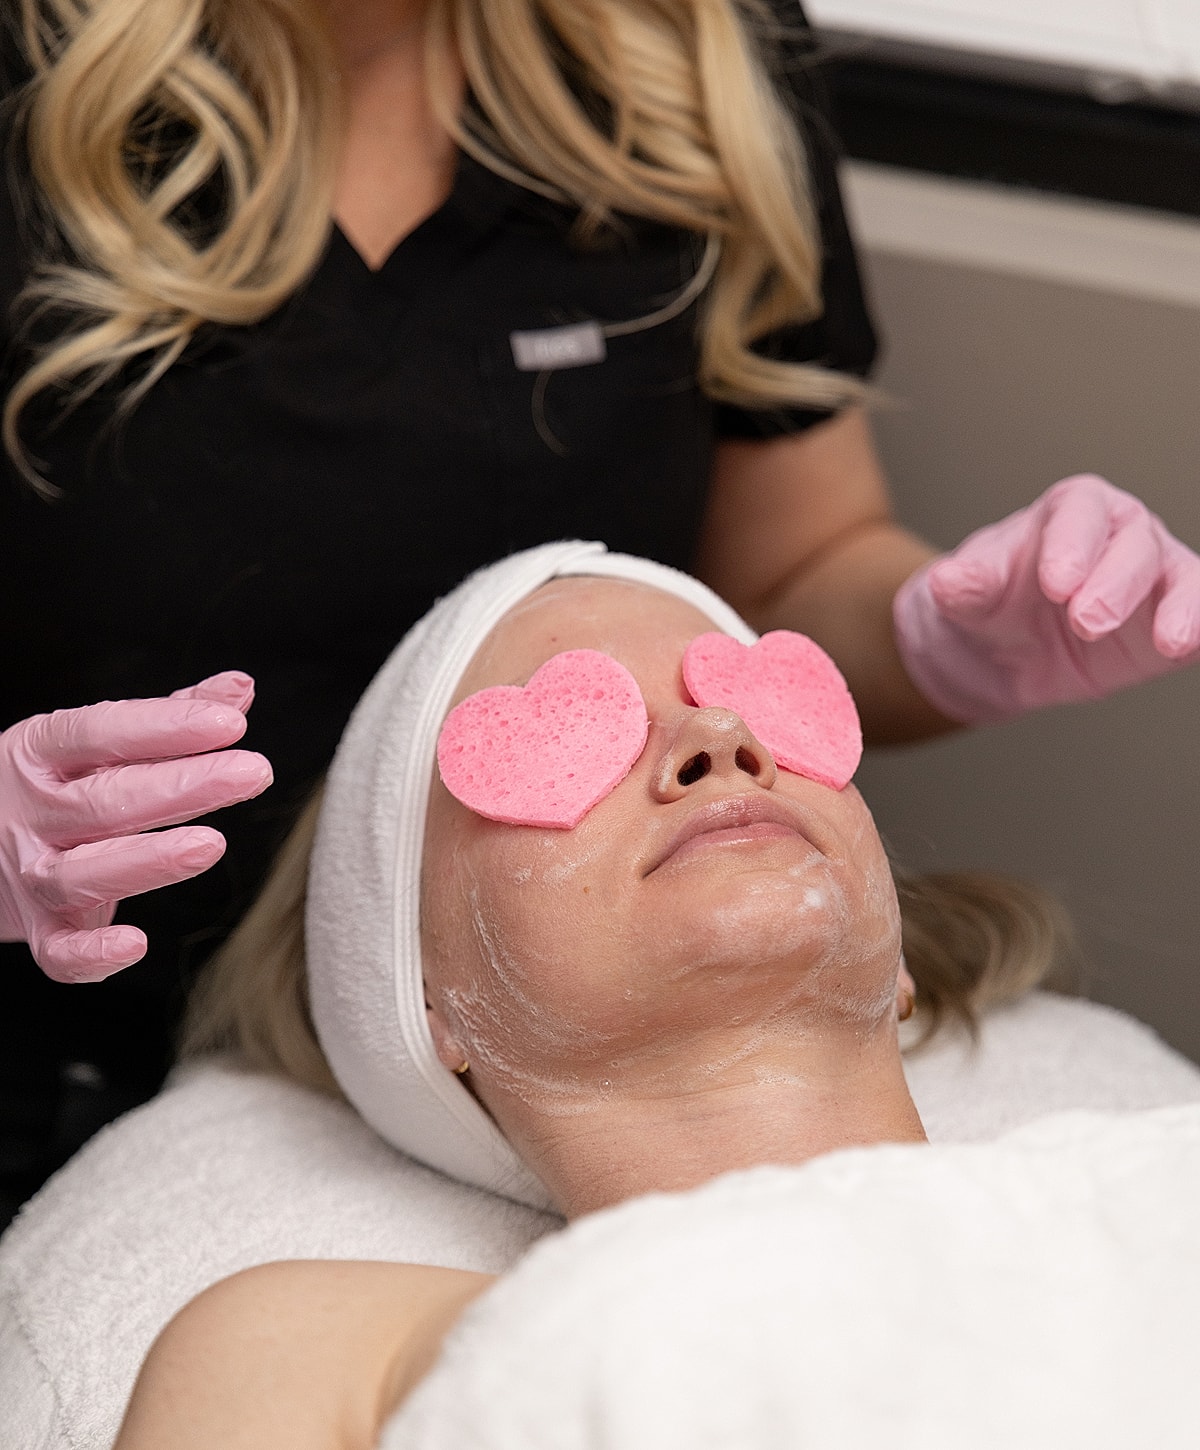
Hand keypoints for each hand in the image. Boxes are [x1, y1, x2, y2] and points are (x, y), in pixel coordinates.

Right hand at [0, 672, 272, 982]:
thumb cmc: (59, 782)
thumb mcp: (96, 741)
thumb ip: (171, 715)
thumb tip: (240, 688)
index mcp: (40, 752)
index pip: (101, 732)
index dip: (166, 726)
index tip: (231, 723)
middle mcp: (31, 812)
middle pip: (105, 801)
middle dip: (183, 786)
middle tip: (253, 771)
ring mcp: (30, 873)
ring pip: (81, 874)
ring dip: (148, 861)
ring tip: (212, 844)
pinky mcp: (39, 929)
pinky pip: (57, 951)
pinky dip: (91, 954)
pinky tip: (136, 942)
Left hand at [893, 474, 1199, 724]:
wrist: (1004, 648)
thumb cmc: (992, 600)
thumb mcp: (969, 592)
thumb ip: (965, 583)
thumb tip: (948, 580)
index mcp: (1070, 511)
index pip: (1080, 515)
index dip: (1071, 546)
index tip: (1054, 584)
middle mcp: (1121, 532)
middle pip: (1133, 546)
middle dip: (1113, 584)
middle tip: (1086, 621)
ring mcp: (1154, 574)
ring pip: (1181, 577)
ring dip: (1181, 606)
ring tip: (1168, 642)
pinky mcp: (1175, 616)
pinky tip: (1192, 646)